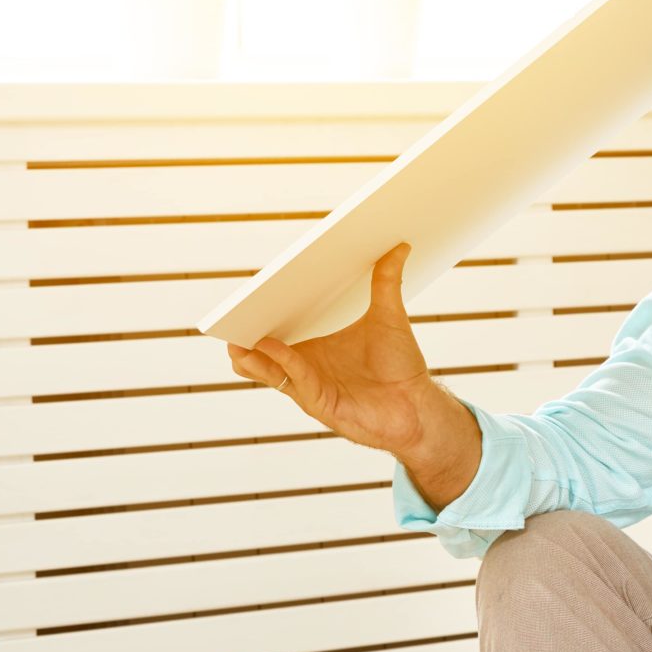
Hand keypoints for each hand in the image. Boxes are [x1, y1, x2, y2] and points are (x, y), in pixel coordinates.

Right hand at [225, 244, 444, 456]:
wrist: (418, 405)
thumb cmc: (401, 365)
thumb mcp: (389, 317)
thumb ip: (387, 282)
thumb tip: (400, 246)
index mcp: (314, 344)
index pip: (277, 327)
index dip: (260, 311)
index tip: (250, 289)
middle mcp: (305, 364)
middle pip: (262, 349)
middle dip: (244, 332)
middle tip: (233, 311)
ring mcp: (308, 384)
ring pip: (265, 369)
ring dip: (248, 353)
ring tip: (235, 335)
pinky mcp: (316, 402)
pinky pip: (292, 378)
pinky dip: (280, 361)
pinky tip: (270, 345)